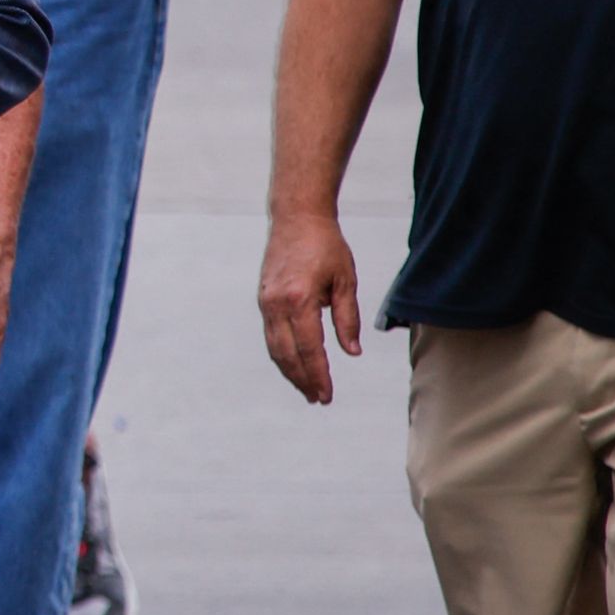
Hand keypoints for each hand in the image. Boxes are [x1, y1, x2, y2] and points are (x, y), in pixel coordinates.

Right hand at [256, 210, 360, 404]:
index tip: (326, 394)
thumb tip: (351, 351)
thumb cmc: (324, 244)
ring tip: (306, 388)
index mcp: (300, 300)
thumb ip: (347, 318)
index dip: (319, 375)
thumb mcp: (345, 280)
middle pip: (288, 355)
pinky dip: (281, 354)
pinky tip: (293, 363)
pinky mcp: (263, 299)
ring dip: (290, 371)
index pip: (310, 349)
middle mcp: (278, 304)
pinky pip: (271, 335)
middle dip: (303, 380)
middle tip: (318, 398)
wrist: (296, 216)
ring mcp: (266, 302)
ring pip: (275, 348)